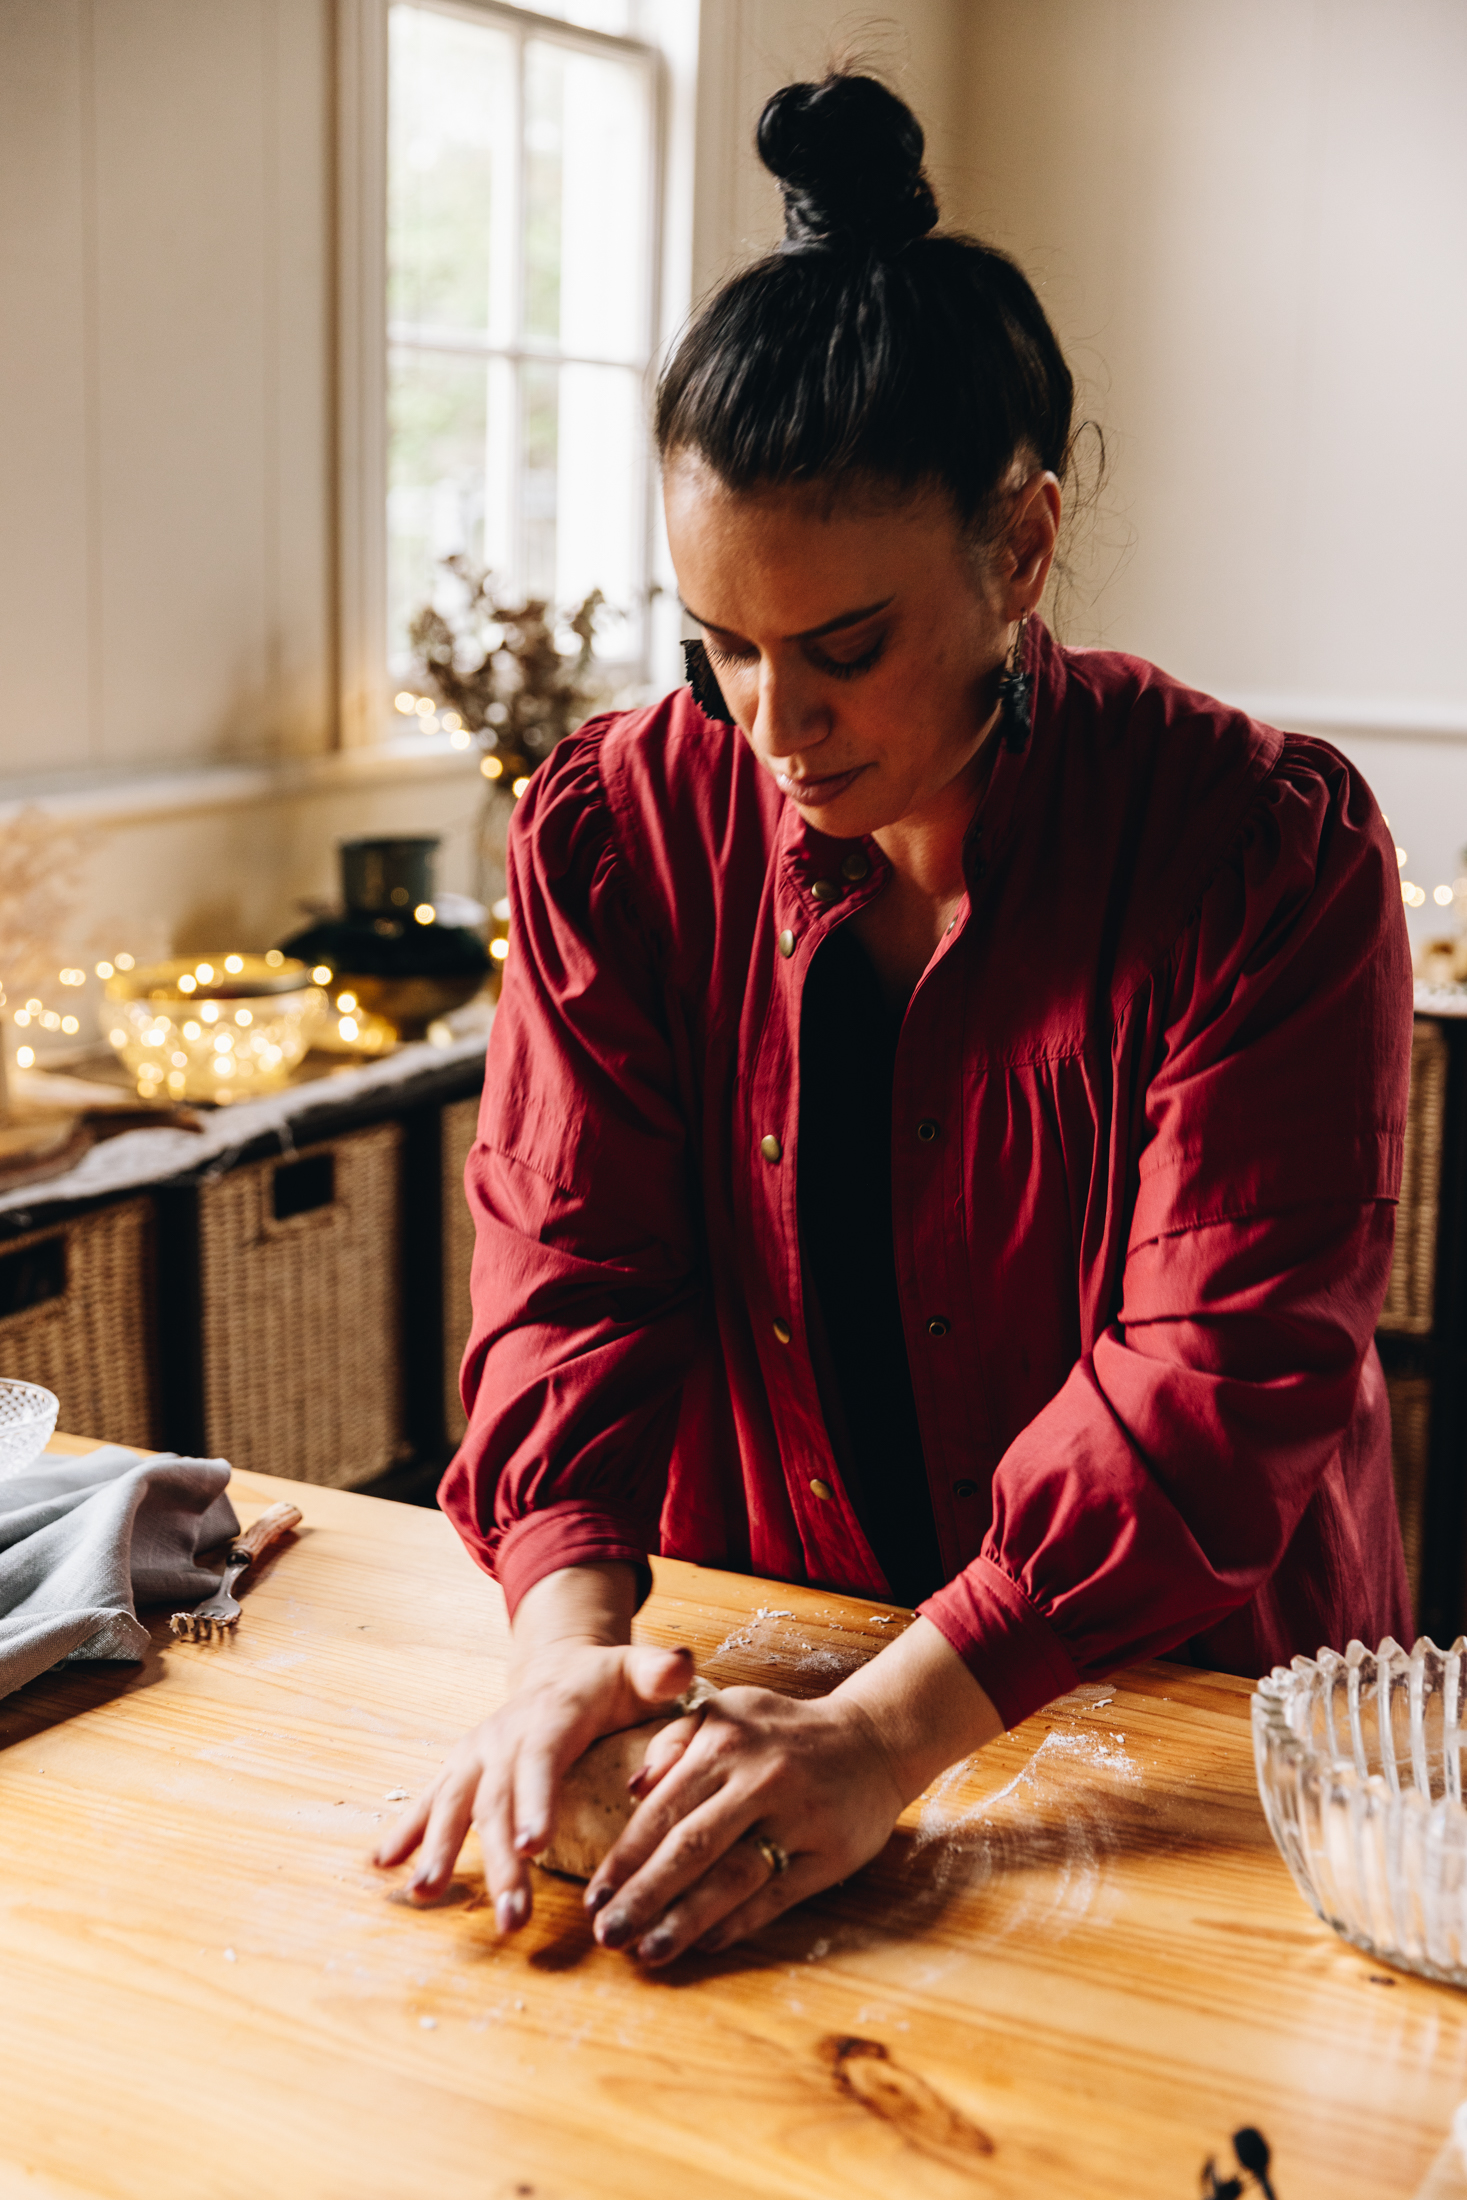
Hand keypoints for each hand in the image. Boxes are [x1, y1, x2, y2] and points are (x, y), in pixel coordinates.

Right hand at [372, 1562, 692, 1930]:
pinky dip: (405, 1831)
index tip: (532, 1847)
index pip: (542, 1758)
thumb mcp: (640, 1670)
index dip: (535, 1799)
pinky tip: (384, 1865)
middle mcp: (505, 1734)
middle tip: (510, 1914)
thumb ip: (661, 1672)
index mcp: (552, 1714)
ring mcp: (477, 1752)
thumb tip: (680, 1666)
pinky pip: (429, 1800)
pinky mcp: (462, 1769)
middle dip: (498, 1859)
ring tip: (427, 1896)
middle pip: (497, 1799)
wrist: (561, 1666)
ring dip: (438, 1850)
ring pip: (455, 1803)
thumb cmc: (610, 1682)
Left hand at [584, 1683, 906, 1963]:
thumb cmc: (781, 1731)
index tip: (593, 1897)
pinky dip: (738, 1922)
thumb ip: (673, 1741)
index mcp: (725, 1743)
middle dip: (644, 1897)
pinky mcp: (829, 1854)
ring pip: (732, 1879)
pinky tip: (705, 1943)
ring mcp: (798, 1819)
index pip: (663, 1809)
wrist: (872, 1739)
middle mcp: (760, 1779)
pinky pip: (776, 1896)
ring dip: (685, 1921)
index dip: (625, 1858)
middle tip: (608, 1935)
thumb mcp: (725, 1712)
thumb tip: (630, 1788)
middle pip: (691, 1849)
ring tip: (648, 1953)